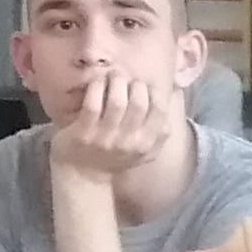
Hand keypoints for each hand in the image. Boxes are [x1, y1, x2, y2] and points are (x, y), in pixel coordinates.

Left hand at [44, 59, 172, 185]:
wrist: (82, 176)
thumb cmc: (114, 158)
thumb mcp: (142, 154)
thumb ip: (159, 137)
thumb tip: (169, 118)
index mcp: (145, 145)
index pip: (159, 111)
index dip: (153, 92)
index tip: (144, 86)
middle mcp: (127, 142)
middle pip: (139, 103)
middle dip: (134, 84)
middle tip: (126, 77)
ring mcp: (104, 138)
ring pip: (117, 102)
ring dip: (116, 82)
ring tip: (112, 76)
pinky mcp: (83, 134)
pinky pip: (92, 105)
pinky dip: (96, 88)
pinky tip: (96, 82)